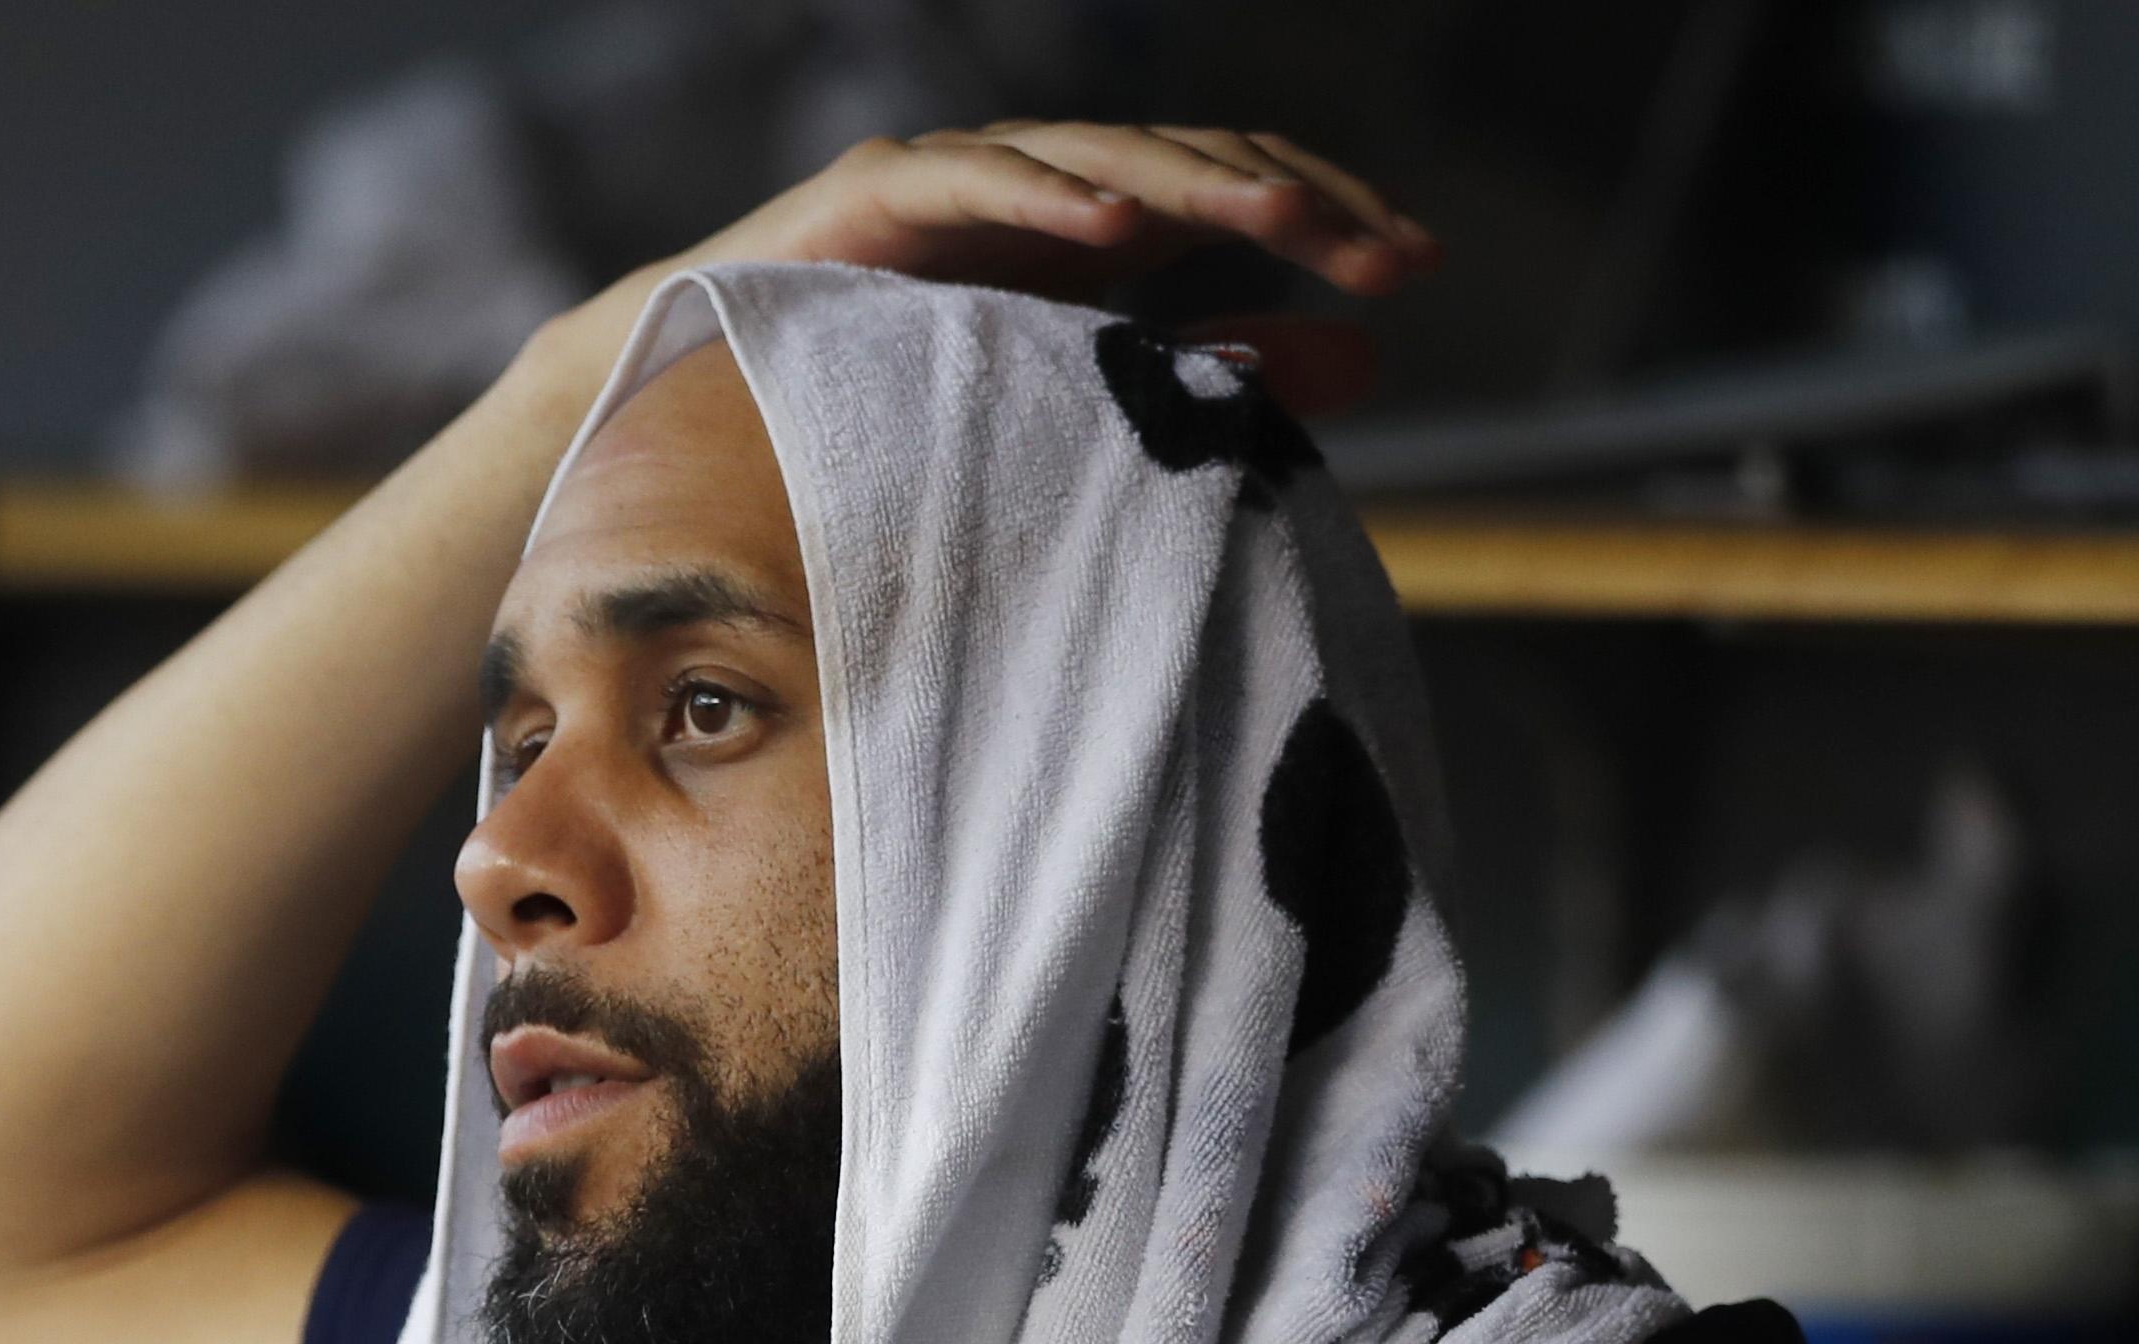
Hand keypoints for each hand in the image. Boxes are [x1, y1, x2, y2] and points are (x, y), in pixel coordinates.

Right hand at [649, 123, 1431, 412]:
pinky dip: (1046, 193)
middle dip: (1291, 200)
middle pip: (1190, 162)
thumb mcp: (1085, 386)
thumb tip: (1371, 359)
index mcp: (1100, 220)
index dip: (1329, 214)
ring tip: (1274, 220)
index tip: (1415, 264)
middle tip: (1380, 249)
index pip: (1239, 190)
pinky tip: (1116, 223)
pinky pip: (976, 180)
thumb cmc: (899, 384)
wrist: (723, 390)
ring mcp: (963, 176)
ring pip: (1098, 157)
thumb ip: (1215, 365)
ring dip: (1193, 185)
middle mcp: (1044, 181)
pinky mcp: (880, 193)